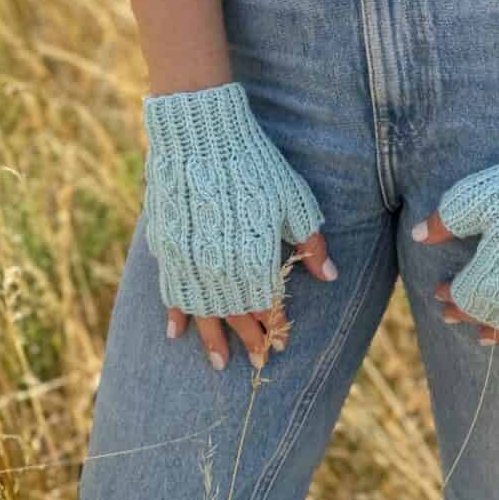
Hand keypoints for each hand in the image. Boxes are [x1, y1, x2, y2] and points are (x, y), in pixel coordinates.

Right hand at [142, 81, 337, 370]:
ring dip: (212, 340)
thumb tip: (330, 276)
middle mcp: (221, 269)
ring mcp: (190, 260)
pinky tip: (176, 332)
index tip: (281, 341)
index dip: (275, 326)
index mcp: (254, 261)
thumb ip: (310, 242)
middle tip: (257, 362)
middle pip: (236, 315)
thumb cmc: (254, 164)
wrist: (201, 135)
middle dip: (249, 339)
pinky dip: (175, 313)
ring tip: (218, 364)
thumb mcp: (292, 199)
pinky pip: (171, 290)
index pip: (267, 306)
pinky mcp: (168, 247)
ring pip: (203, 312)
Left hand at [411, 116, 498, 345]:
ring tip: (486, 335)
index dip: (448, 294)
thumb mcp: (477, 197)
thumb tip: (418, 237)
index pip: (462, 298)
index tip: (439, 290)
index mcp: (489, 284)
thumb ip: (444, 222)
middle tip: (451, 315)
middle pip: (488, 318)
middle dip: (468, 314)